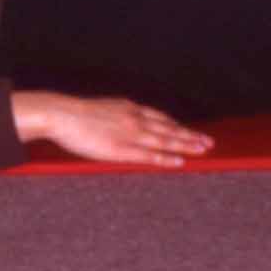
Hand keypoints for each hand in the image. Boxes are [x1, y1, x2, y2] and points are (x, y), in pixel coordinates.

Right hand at [11, 90, 213, 166]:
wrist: (62, 114)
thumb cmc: (75, 115)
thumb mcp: (102, 110)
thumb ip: (116, 116)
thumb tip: (121, 122)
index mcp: (128, 108)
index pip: (160, 118)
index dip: (177, 125)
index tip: (190, 130)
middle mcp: (134, 118)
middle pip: (168, 128)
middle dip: (189, 135)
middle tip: (208, 142)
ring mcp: (130, 133)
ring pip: (165, 140)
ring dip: (185, 145)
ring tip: (202, 150)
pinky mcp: (122, 148)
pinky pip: (150, 155)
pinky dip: (167, 158)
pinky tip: (180, 162)